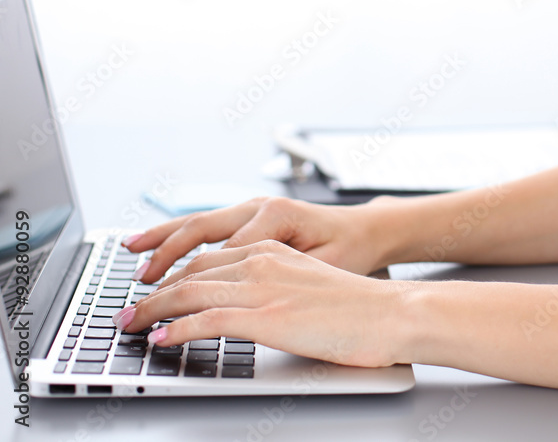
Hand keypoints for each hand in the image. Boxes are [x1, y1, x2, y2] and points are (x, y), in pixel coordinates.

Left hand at [115, 240, 409, 366]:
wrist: (394, 312)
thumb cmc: (363, 307)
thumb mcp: (312, 286)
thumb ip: (280, 289)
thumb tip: (257, 310)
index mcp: (274, 251)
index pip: (209, 257)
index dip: (174, 272)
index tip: (154, 288)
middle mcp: (263, 261)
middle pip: (191, 270)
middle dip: (153, 291)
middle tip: (129, 309)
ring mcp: (263, 287)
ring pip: (189, 291)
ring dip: (151, 310)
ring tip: (130, 325)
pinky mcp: (266, 316)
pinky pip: (206, 320)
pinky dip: (175, 330)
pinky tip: (160, 340)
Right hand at [122, 196, 393, 283]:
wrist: (367, 231)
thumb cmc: (351, 250)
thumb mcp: (325, 267)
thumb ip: (285, 272)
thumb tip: (244, 286)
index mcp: (278, 216)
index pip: (224, 253)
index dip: (196, 281)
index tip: (172, 305)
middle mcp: (261, 207)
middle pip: (201, 229)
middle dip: (165, 254)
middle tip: (141, 282)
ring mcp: (254, 208)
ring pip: (198, 222)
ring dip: (163, 238)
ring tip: (131, 253)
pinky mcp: (251, 215)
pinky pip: (207, 224)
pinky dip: (178, 234)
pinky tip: (155, 243)